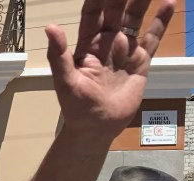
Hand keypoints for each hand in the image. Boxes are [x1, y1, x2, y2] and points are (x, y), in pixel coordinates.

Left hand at [47, 0, 173, 138]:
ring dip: (142, 1)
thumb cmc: (76, 107)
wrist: (97, 128)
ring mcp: (125, 50)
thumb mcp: (64, 81)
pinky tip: (169, 3)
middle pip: (116, 10)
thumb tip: (50, 27)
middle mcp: (107, 43)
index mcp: (87, 45)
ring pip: (135, 18)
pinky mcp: (140, 61)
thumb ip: (58, 54)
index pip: (93, 13)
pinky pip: (152, 38)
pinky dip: (161, 21)